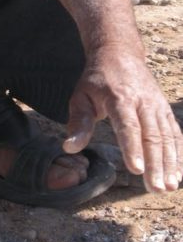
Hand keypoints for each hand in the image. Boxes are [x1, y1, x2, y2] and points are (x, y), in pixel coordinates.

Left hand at [62, 47, 182, 193]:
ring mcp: (157, 106)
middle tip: (155, 188)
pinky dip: (178, 154)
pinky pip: (175, 133)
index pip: (128, 125)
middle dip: (155, 164)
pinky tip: (177, 175)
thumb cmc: (97, 80)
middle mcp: (143, 101)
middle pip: (152, 135)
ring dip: (170, 163)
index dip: (132, 148)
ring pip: (167, 137)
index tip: (136, 170)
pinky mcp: (164, 110)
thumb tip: (70, 148)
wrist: (120, 53)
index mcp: (120, 97)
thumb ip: (77, 122)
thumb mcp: (81, 96)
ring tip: (169, 187)